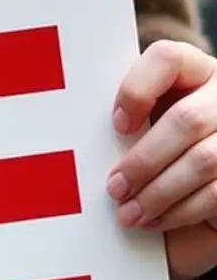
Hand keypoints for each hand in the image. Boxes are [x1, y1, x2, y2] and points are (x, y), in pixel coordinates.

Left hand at [108, 41, 216, 279]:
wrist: (189, 201)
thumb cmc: (149, 159)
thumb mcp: (133, 133)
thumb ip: (121, 124)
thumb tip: (75, 141)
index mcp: (192, 72)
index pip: (167, 59)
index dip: (138, 90)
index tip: (117, 126)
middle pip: (187, 120)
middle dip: (144, 161)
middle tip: (114, 188)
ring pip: (204, 159)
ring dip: (158, 192)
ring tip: (128, 214)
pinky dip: (181, 210)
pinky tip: (155, 220)